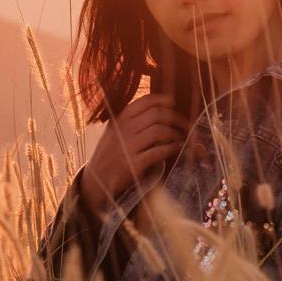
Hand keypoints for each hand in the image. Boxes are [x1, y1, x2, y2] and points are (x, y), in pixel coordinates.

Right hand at [79, 93, 189, 211]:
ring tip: (183, 138)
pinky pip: (159, 151)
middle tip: (186, 125)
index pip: (145, 102)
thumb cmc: (109, 155)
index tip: (173, 103)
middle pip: (157, 115)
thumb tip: (160, 111)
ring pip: (160, 131)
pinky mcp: (133, 164)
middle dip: (177, 118)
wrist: (95, 180)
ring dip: (176, 134)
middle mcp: (123, 129)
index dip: (163, 100)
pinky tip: (178, 148)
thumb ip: (132, 121)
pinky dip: (173, 148)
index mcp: (119, 119)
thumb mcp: (114, 131)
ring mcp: (128, 147)